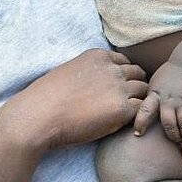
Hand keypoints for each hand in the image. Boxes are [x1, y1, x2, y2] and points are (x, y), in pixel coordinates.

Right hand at [3, 49, 147, 151]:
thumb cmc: (46, 99)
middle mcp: (111, 68)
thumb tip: (99, 85)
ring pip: (144, 91)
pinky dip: (138, 117)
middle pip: (138, 74)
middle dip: (135, 87)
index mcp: (97, 56)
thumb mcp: (70, 72)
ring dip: (138, 102)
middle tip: (127, 104)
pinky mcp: (122, 109)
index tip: (117, 90)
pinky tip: (127, 126)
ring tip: (130, 116)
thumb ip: (90, 73)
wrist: (37, 116)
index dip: (124, 76)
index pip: (124, 62)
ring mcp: (118, 87)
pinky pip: (142, 109)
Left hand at [138, 62, 181, 144]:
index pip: (145, 109)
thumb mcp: (153, 86)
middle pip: (169, 123)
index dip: (140, 123)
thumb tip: (138, 118)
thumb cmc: (167, 79)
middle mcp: (169, 100)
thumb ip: (149, 102)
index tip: (138, 134)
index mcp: (155, 96)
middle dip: (172, 136)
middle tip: (175, 141)